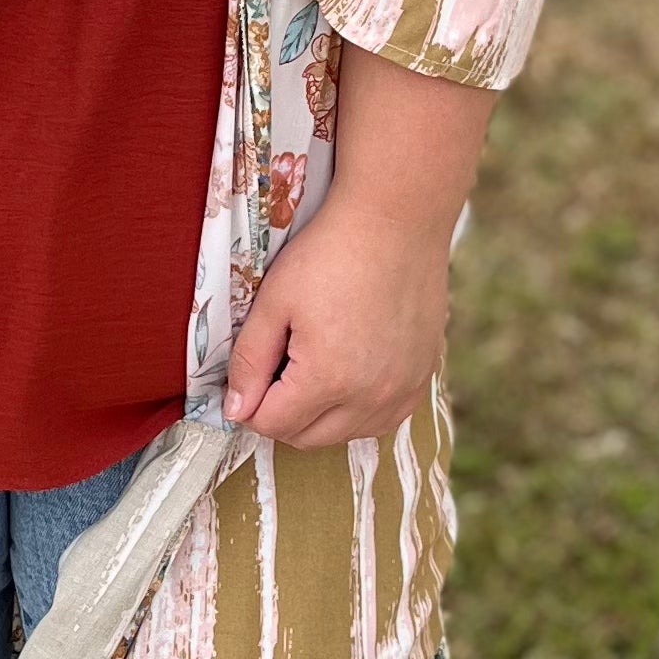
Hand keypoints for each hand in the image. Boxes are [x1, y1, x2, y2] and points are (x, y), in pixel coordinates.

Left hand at [222, 193, 452, 450]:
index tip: (247, 377)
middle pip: (307, 438)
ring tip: (311, 369)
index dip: (249, 405)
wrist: (397, 220)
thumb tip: (236, 410)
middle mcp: (371, 397)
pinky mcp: (423, 378)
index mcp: (327, 379)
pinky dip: (359, 408)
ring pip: (346, 434)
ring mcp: (402, 390)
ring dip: (320, 416)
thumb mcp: (274, 302)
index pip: (272, 425)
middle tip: (274, 371)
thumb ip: (249, 361)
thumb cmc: (330, 253)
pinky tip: (349, 373)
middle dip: (281, 415)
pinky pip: (383, 418)